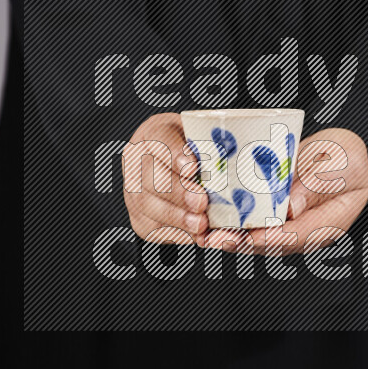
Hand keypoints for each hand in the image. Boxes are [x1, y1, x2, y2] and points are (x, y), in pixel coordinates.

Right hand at [122, 113, 207, 244]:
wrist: (180, 169)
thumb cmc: (199, 150)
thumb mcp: (205, 136)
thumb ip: (215, 145)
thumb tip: (233, 159)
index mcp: (155, 132)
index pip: (160, 138)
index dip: (174, 154)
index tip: (192, 168)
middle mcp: (137, 160)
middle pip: (150, 177)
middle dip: (177, 192)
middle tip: (201, 201)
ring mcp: (134, 190)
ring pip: (147, 206)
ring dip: (176, 218)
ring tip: (200, 224)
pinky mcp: (140, 218)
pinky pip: (154, 229)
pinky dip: (177, 234)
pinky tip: (197, 236)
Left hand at [206, 127, 367, 255]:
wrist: (345, 154)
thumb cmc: (347, 158)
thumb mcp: (341, 164)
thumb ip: (317, 185)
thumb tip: (290, 209)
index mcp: (328, 223)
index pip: (296, 236)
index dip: (268, 239)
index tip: (245, 237)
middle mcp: (306, 230)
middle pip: (271, 243)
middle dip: (241, 242)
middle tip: (214, 238)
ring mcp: (291, 224)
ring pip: (259, 237)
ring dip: (232, 236)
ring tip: (205, 234)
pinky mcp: (277, 215)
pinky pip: (255, 223)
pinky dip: (233, 222)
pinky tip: (210, 218)